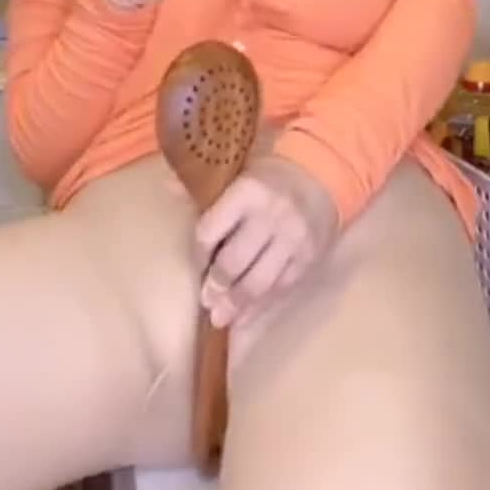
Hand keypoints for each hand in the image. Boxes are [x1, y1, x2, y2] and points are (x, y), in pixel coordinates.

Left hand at [195, 155, 338, 327]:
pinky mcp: (309, 258)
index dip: (199, 252)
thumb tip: (167, 187)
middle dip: (216, 285)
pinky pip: (281, 289)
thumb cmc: (270, 176)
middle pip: (234, 261)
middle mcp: (271, 216)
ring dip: (236, 304)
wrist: (321, 175)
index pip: (211, 230)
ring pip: (258, 282)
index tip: (196, 264)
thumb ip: (206, 186)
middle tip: (206, 300)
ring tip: (220, 318)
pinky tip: (245, 318)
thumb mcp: (238, 171)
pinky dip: (261, 307)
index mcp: (247, 191)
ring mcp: (293, 240)